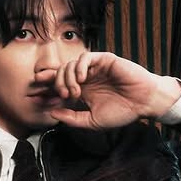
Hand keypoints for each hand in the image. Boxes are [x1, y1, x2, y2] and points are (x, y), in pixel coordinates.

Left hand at [41, 52, 180, 129]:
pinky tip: (82, 80)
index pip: (59, 84)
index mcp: (83, 90)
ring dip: (67, 78)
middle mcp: (86, 77)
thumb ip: (72, 118)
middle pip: (60, 72)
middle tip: (64, 95)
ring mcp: (95, 68)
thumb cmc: (122, 112)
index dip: (46, 85)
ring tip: (75, 92)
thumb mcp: (92, 122)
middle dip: (56, 83)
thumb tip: (53, 113)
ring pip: (70, 64)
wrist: (143, 103)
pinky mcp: (105, 60)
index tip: (36, 91)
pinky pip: (85, 58)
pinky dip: (79, 67)